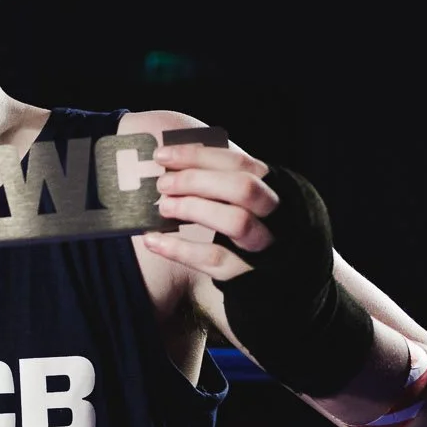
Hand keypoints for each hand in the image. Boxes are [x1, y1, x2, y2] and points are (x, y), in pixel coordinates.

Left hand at [144, 137, 277, 280]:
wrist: (262, 267)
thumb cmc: (239, 218)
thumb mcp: (235, 194)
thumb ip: (213, 176)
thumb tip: (169, 158)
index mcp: (271, 184)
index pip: (237, 162)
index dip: (198, 156)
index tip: (161, 156)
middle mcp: (273, 212)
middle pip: (243, 188)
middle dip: (197, 181)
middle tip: (163, 185)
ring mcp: (262, 242)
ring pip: (237, 222)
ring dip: (194, 209)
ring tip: (163, 208)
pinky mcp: (245, 270)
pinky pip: (214, 258)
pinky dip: (179, 249)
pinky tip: (152, 240)